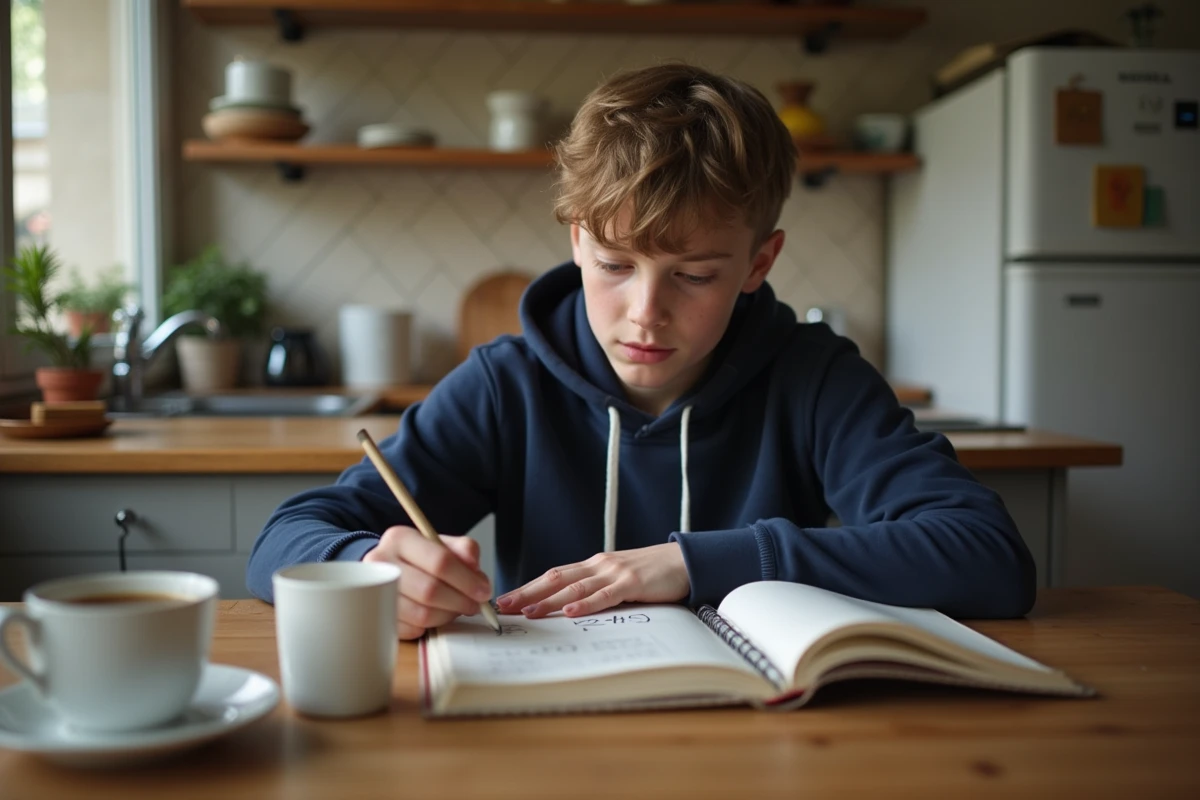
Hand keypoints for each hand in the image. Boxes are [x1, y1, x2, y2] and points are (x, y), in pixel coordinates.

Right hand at [363, 526, 492, 640]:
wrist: (390, 570)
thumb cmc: (421, 558)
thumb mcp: (444, 545)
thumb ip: (464, 550)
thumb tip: (474, 568)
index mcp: (400, 539)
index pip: (439, 561)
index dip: (466, 580)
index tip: (483, 591)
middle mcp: (381, 564)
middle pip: (429, 590)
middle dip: (459, 601)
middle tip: (474, 605)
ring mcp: (375, 593)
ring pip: (421, 614)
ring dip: (447, 615)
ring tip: (455, 608)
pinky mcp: (377, 616)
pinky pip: (412, 630)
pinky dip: (430, 626)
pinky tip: (436, 615)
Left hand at [495, 543, 689, 618]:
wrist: (684, 560)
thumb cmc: (651, 573)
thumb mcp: (618, 579)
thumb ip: (596, 589)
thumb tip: (568, 609)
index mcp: (593, 566)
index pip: (553, 576)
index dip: (528, 587)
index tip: (505, 600)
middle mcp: (599, 566)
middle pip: (555, 579)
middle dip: (527, 593)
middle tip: (502, 606)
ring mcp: (614, 572)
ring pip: (575, 587)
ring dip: (548, 600)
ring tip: (527, 612)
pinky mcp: (632, 582)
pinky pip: (604, 595)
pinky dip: (585, 604)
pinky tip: (569, 611)